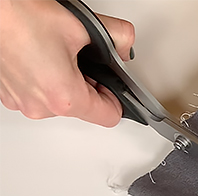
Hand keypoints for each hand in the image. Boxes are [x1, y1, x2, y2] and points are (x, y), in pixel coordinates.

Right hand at [0, 0, 134, 126]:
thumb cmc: (21, 15)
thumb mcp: (84, 26)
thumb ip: (119, 38)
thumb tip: (124, 48)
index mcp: (63, 97)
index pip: (109, 116)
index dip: (117, 97)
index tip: (113, 83)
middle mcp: (39, 107)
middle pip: (83, 109)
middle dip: (90, 86)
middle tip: (81, 58)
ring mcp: (20, 102)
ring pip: (60, 103)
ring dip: (65, 82)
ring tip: (56, 53)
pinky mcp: (7, 94)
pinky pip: (38, 95)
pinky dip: (44, 80)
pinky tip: (40, 56)